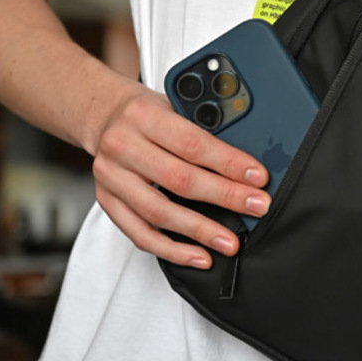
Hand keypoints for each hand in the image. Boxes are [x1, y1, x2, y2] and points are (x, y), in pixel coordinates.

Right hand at [91, 83, 269, 267]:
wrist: (104, 116)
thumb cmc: (147, 112)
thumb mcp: (173, 103)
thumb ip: (202, 126)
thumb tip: (244, 161)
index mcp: (144, 115)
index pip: (192, 143)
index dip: (229, 163)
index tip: (258, 178)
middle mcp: (122, 145)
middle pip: (179, 179)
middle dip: (225, 196)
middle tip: (257, 207)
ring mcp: (111, 177)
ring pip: (159, 212)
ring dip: (200, 231)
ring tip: (230, 242)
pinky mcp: (107, 201)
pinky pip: (140, 234)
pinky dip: (172, 249)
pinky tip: (199, 256)